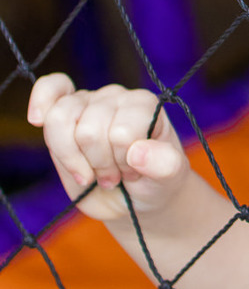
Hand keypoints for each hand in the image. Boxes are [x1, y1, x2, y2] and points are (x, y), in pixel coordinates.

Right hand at [28, 74, 188, 224]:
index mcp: (144, 105)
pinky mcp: (64, 117)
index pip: (120, 132)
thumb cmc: (155, 181)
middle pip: (88, 132)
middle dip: (99, 164)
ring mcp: (88, 103)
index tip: (135, 170)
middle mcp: (116, 98)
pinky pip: (49, 90)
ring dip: (74, 159)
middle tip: (116, 174)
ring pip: (59, 120)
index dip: (122, 159)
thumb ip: (164, 165)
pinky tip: (37, 118)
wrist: (136, 198)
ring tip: (94, 171)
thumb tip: (137, 152)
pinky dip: (40, 102)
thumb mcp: (170, 178)